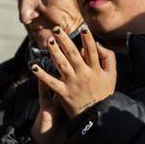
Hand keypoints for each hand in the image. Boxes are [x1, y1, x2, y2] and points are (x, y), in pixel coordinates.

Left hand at [29, 25, 115, 143]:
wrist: (97, 116)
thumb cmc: (103, 93)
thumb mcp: (112, 75)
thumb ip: (108, 58)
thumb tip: (98, 44)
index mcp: (95, 69)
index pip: (91, 50)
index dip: (87, 38)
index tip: (82, 27)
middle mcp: (83, 74)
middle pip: (73, 53)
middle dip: (64, 40)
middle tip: (56, 29)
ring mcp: (72, 83)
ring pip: (61, 64)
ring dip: (54, 51)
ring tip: (48, 41)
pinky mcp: (63, 92)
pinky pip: (50, 82)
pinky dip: (41, 74)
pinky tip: (33, 66)